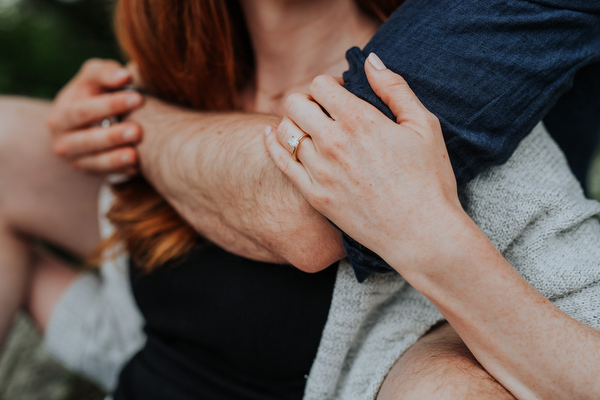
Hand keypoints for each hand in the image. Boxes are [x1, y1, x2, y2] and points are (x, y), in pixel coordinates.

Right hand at [47, 59, 143, 174]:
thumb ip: (105, 72)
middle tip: (137, 131)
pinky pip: (103, 174)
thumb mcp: (94, 78)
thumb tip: (124, 76)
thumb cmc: (94, 93)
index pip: (84, 108)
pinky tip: (135, 168)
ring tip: (135, 154)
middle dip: (112, 135)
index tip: (138, 98)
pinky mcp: (85, 170)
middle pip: (87, 137)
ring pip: (93, 160)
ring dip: (114, 158)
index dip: (110, 104)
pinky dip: (118, 171)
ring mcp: (73, 156)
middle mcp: (63, 136)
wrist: (84, 122)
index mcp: (63, 111)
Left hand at [265, 53, 462, 270]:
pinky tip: (270, 134)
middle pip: (296, 103)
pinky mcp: (314, 195)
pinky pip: (280, 161)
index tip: (340, 93)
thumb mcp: (424, 126)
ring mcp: (320, 171)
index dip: (329, 83)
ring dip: (294, 121)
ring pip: (285, 130)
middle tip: (322, 109)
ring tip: (309, 127)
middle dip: (307, 99)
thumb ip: (394, 89)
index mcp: (360, 120)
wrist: (421, 233)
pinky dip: (272, 143)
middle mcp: (333, 143)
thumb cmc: (429, 179)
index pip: (321, 84)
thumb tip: (370, 60)